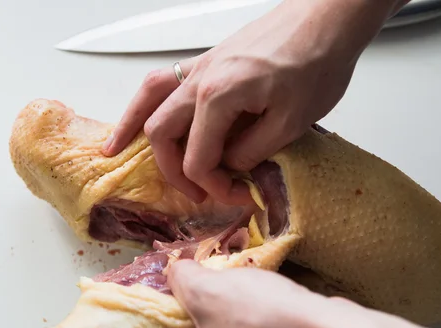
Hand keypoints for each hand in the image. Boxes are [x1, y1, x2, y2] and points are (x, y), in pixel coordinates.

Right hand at [102, 0, 399, 204]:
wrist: (326, 17)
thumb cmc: (317, 62)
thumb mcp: (293, 121)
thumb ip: (253, 151)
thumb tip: (229, 166)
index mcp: (219, 97)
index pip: (198, 157)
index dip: (214, 185)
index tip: (235, 195)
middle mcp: (198, 81)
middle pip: (161, 133)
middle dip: (173, 171)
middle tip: (195, 192)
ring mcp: (198, 67)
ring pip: (149, 102)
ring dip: (132, 129)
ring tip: (114, 151)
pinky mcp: (206, 61)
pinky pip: (162, 84)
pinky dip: (145, 103)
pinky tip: (141, 116)